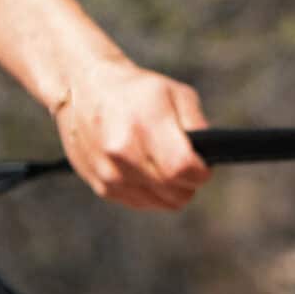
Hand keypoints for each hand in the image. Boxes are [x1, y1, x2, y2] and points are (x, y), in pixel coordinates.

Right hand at [52, 58, 210, 211]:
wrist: (84, 90)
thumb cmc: (136, 91)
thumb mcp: (175, 93)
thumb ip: (197, 125)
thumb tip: (210, 154)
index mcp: (144, 126)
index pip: (183, 169)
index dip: (201, 172)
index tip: (202, 166)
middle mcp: (123, 153)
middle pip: (175, 192)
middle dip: (188, 182)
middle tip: (186, 165)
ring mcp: (110, 173)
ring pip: (160, 202)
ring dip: (170, 190)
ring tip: (165, 166)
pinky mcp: (102, 187)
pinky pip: (142, 203)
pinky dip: (151, 192)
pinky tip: (147, 171)